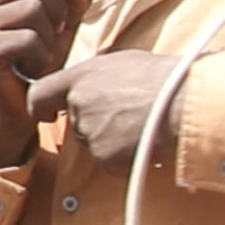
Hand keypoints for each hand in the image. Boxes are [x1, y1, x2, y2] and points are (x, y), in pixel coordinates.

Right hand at [0, 0, 88, 163]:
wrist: (19, 107)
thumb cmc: (38, 62)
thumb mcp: (61, 24)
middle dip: (57, 5)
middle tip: (57, 31)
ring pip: (32, 8)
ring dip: (50, 35)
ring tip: (43, 52)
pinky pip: (29, 39)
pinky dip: (42, 55)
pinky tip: (35, 68)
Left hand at [26, 50, 181, 171]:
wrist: (186, 102)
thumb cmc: (163, 77)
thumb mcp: (122, 62)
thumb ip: (96, 74)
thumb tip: (88, 83)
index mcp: (80, 77)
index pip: (38, 94)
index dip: (40, 106)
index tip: (50, 112)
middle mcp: (79, 104)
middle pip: (74, 121)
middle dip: (93, 122)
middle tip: (125, 115)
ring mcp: (90, 132)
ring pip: (93, 141)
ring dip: (111, 139)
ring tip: (140, 123)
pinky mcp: (105, 157)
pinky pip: (109, 162)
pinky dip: (124, 157)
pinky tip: (143, 140)